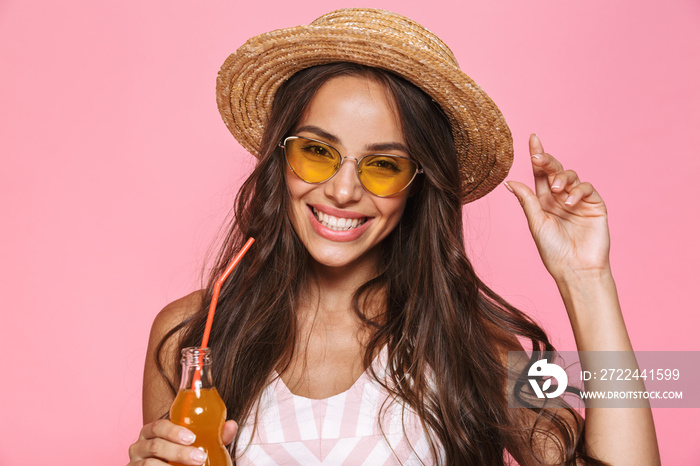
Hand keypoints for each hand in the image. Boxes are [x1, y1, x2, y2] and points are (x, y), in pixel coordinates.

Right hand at [127, 419, 236, 464]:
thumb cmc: (182, 459)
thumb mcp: (198, 447)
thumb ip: (214, 437)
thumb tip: (231, 425)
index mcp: (153, 432)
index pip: (158, 426)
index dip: (173, 431)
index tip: (192, 438)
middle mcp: (139, 446)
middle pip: (155, 445)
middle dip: (179, 453)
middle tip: (199, 458)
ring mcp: (134, 463)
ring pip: (149, 464)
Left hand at [504, 134, 610, 282]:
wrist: (575, 269)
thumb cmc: (553, 250)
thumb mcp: (535, 223)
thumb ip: (527, 200)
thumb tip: (509, 182)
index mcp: (543, 201)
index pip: (539, 174)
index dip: (537, 156)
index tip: (532, 138)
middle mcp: (560, 197)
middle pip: (554, 171)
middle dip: (547, 162)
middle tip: (538, 159)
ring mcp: (578, 200)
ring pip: (571, 176)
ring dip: (562, 178)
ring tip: (557, 190)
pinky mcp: (594, 205)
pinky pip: (586, 188)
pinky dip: (577, 190)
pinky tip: (570, 201)